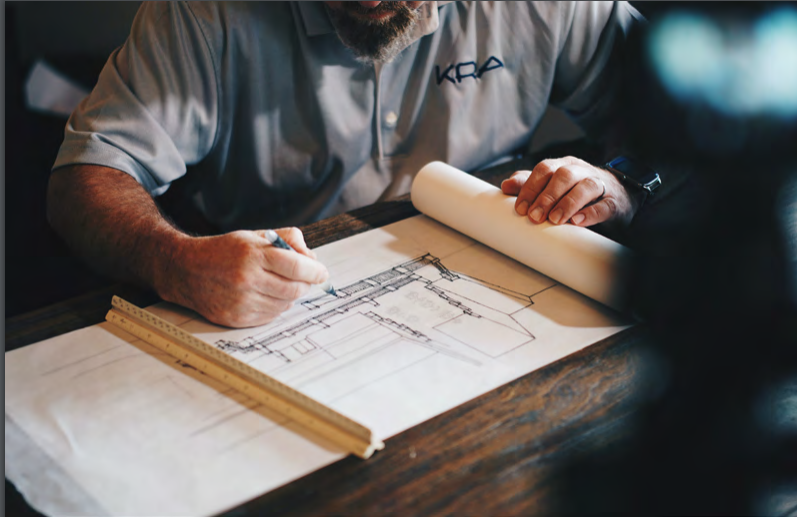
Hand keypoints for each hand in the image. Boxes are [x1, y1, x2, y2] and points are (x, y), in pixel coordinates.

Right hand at [157, 227, 328, 327]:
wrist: (186, 270)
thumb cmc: (224, 251)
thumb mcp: (254, 236)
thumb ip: (287, 239)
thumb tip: (312, 257)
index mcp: (252, 254)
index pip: (296, 266)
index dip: (315, 271)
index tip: (322, 272)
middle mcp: (246, 279)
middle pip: (295, 289)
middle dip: (305, 284)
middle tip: (303, 278)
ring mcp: (241, 302)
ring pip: (285, 304)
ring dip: (289, 296)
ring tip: (278, 284)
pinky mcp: (236, 319)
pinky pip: (271, 316)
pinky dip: (275, 307)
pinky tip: (265, 295)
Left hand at [500, 156, 636, 226]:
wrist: (616, 196)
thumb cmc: (576, 191)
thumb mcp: (552, 185)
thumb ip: (530, 184)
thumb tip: (505, 185)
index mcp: (563, 165)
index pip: (544, 169)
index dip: (530, 187)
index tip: (520, 208)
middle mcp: (581, 171)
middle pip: (563, 176)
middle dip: (546, 196)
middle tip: (534, 216)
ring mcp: (600, 184)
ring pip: (585, 186)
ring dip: (567, 203)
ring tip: (554, 220)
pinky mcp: (613, 202)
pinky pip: (604, 205)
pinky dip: (591, 213)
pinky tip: (578, 222)